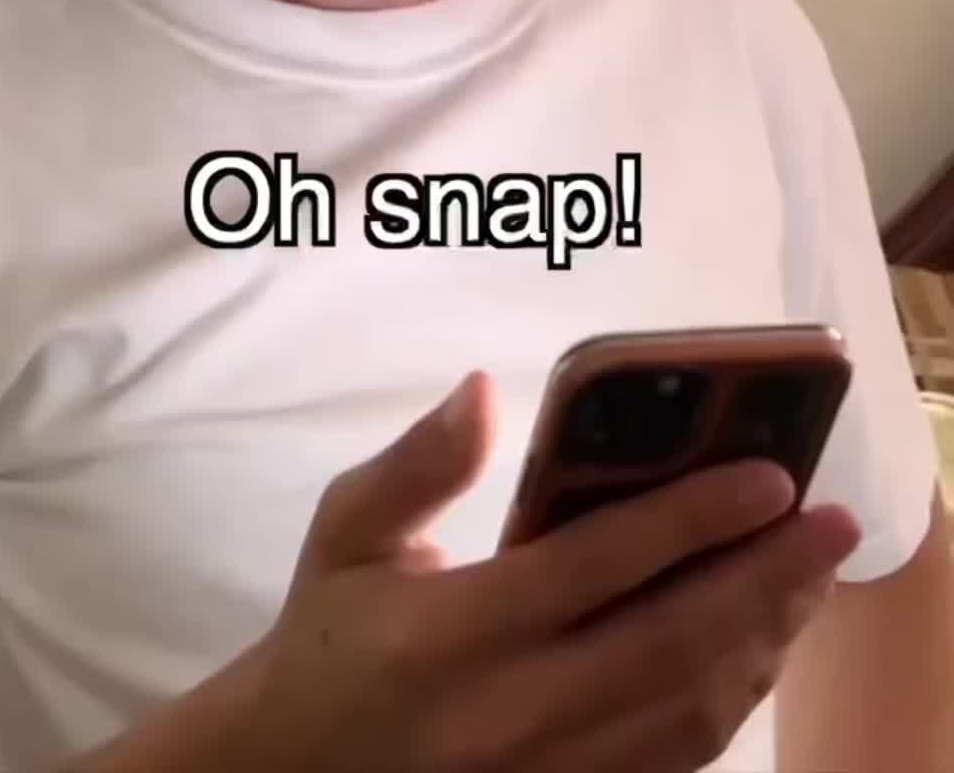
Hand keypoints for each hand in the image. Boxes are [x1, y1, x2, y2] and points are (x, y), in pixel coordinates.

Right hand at [237, 371, 859, 771]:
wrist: (294, 771)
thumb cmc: (329, 632)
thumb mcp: (346, 531)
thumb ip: (417, 464)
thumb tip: (484, 388)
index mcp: (453, 631)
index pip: (597, 566)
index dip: (691, 517)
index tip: (768, 473)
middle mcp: (511, 711)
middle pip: (669, 643)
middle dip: (764, 578)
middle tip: (830, 523)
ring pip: (686, 712)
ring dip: (763, 640)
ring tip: (811, 576)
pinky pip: (672, 761)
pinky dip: (730, 702)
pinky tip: (759, 646)